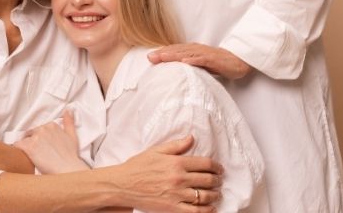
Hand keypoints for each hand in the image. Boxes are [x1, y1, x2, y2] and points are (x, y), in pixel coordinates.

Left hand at [15, 110, 88, 173]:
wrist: (67, 169)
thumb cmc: (71, 156)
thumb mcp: (72, 136)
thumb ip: (69, 122)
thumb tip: (68, 110)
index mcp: (52, 125)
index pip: (39, 129)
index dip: (40, 139)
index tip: (42, 147)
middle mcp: (43, 128)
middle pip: (31, 134)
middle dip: (32, 142)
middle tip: (38, 154)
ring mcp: (35, 137)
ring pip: (24, 140)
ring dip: (26, 147)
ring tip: (31, 157)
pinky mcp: (29, 147)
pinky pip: (17, 145)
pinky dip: (17, 150)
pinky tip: (21, 156)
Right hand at [106, 136, 223, 211]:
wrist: (122, 185)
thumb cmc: (137, 167)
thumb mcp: (155, 151)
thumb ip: (176, 145)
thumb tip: (191, 138)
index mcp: (176, 162)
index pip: (205, 164)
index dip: (216, 166)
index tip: (219, 169)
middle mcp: (179, 178)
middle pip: (208, 180)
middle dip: (217, 180)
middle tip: (219, 181)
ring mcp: (177, 194)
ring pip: (205, 196)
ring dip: (215, 195)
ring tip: (216, 194)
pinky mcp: (173, 208)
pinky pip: (196, 211)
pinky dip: (207, 210)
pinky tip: (210, 208)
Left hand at [147, 43, 252, 79]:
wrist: (238, 61)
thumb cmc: (218, 63)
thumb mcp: (200, 65)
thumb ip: (188, 66)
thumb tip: (174, 71)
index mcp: (192, 51)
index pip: (174, 51)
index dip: (162, 53)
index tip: (149, 58)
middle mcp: (196, 50)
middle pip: (177, 51)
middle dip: (163, 54)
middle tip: (150, 58)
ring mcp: (205, 53)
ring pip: (187, 53)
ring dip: (174, 55)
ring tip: (162, 58)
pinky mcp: (214, 59)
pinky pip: (202, 59)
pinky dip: (193, 60)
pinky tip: (185, 62)